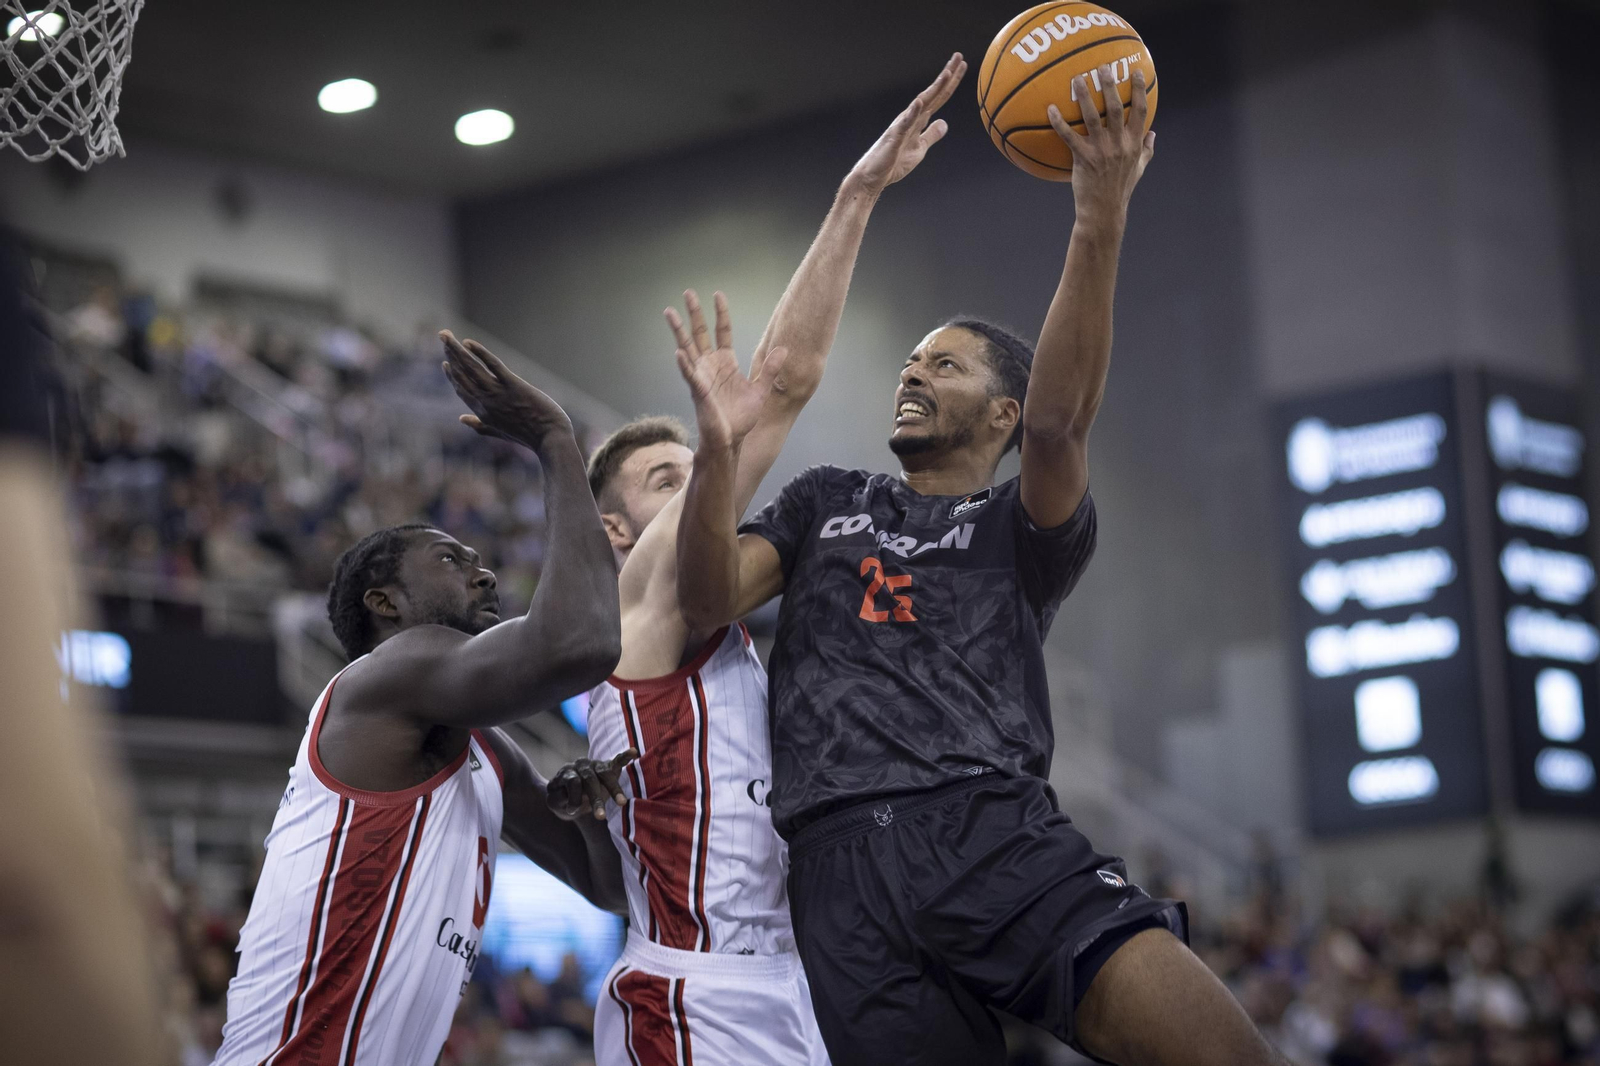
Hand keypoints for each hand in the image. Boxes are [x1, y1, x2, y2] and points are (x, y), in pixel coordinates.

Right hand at [440, 330, 575, 448]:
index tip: (445, 361)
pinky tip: (468, 342)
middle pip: (462, 375)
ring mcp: (498, 393)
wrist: (550, 439)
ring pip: (472, 368)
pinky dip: (479, 353)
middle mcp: (486, 401)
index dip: (451, 374)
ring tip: (447, 336)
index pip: (461, 389)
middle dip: (451, 355)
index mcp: (482, 413)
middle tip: (443, 338)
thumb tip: (461, 419)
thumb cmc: (529, 435)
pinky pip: (493, 365)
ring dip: (457, 350)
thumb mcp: (499, 432)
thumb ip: (479, 425)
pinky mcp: (513, 385)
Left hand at [548, 748, 638, 820]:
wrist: (569, 795)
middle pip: (590, 779)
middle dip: (596, 798)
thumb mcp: (554, 802)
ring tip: (622, 803)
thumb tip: (567, 795)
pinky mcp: (608, 766)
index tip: (573, 812)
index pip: (573, 782)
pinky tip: (634, 752)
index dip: (574, 798)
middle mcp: (581, 765)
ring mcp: (595, 764)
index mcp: (567, 772)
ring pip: (605, 774)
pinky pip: (617, 760)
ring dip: (614, 789)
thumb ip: (557, 798)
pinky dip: (625, 756)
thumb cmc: (562, 800)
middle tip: (600, 817)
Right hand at [667, 290, 788, 451]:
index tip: (718, 295)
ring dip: (679, 331)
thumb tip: (784, 349)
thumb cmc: (741, 418)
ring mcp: (702, 377)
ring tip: (670, 312)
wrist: (731, 440)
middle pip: (700, 334)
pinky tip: (678, 352)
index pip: (722, 332)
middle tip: (688, 292)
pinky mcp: (699, 392)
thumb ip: (770, 370)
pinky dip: (685, 364)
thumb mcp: (761, 390)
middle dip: (694, 314)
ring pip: (687, 349)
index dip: (720, 314)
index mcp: (726, 363)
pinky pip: (690, 375)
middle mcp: (710, 366)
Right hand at [846, 52, 966, 194]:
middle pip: (933, 94)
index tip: (962, 65)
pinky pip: (905, 124)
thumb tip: (944, 123)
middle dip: (947, 76)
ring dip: (934, 89)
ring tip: (947, 74)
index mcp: (918, 120)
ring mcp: (902, 125)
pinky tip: (920, 102)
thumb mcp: (919, 149)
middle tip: (959, 56)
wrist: (872, 177)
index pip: (938, 97)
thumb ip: (931, 135)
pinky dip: (913, 112)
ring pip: (921, 103)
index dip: (951, 82)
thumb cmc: (893, 163)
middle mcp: (910, 117)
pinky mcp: (894, 138)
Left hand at [1047, 66, 1155, 224]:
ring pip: (1092, 117)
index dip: (1138, 90)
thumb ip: (1147, 150)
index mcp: (1134, 143)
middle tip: (1103, 67)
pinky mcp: (1083, 159)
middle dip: (1110, 85)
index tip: (1135, 72)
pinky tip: (1050, 109)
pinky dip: (1059, 122)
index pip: (1140, 111)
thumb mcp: (1139, 169)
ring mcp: (1101, 151)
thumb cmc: (1121, 189)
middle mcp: (1119, 144)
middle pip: (1115, 108)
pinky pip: (1069, 136)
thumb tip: (1154, 133)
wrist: (1104, 210)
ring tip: (1077, 79)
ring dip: (1084, 96)